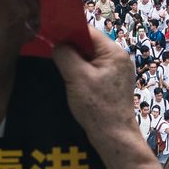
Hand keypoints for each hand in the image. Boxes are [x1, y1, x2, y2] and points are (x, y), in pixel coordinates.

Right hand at [53, 27, 141, 150]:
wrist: (113, 137)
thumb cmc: (97, 107)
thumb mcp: (76, 77)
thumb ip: (65, 55)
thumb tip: (57, 44)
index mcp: (114, 53)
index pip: (88, 31)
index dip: (68, 31)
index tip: (50, 36)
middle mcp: (118, 59)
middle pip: (89, 44)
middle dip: (70, 48)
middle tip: (51, 54)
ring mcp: (116, 72)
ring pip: (89, 58)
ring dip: (74, 62)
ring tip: (60, 69)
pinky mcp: (111, 85)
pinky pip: (93, 70)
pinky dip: (80, 72)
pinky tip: (70, 81)